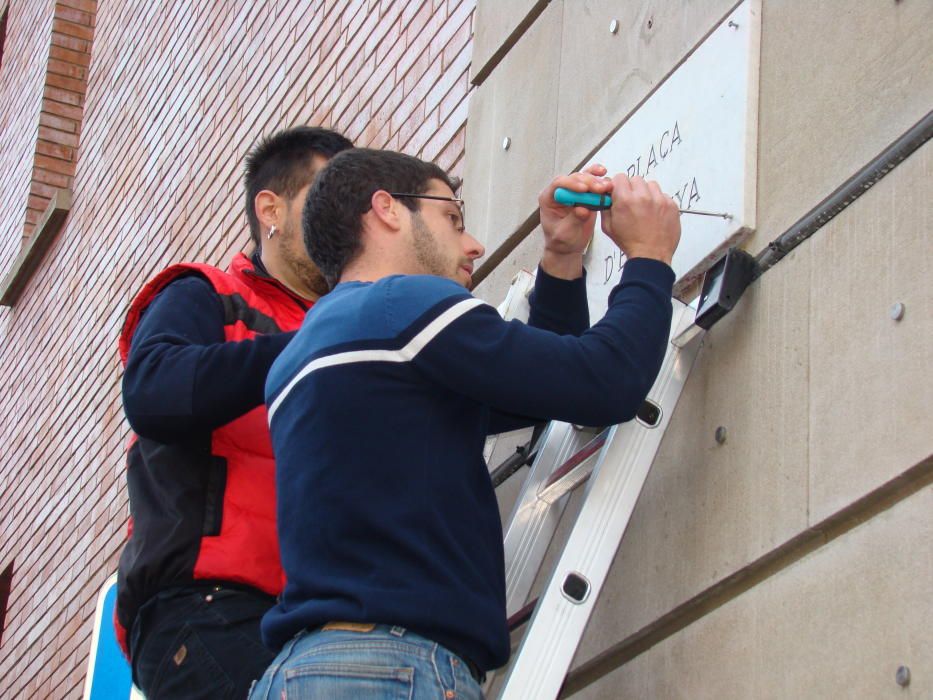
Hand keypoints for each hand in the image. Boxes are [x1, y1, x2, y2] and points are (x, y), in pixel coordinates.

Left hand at [538, 164, 611, 278]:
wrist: (568, 245)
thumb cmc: (561, 240)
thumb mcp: (565, 234)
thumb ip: (573, 220)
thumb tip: (583, 209)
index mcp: (549, 199)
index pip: (558, 184)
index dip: (572, 184)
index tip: (584, 189)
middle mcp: (561, 191)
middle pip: (574, 179)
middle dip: (588, 182)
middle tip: (600, 189)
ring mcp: (573, 191)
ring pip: (584, 178)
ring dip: (596, 180)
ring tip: (607, 186)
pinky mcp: (585, 193)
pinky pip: (591, 182)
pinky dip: (599, 178)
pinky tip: (605, 175)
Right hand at [600, 175, 679, 265]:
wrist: (651, 255)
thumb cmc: (631, 243)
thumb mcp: (608, 227)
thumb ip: (605, 208)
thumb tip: (605, 197)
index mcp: (625, 200)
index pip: (620, 177)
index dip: (618, 185)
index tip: (619, 191)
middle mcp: (643, 197)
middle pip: (636, 179)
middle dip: (632, 188)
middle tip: (632, 201)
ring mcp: (659, 200)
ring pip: (651, 185)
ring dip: (646, 193)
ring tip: (645, 207)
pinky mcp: (671, 205)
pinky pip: (663, 195)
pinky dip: (658, 202)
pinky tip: (654, 214)